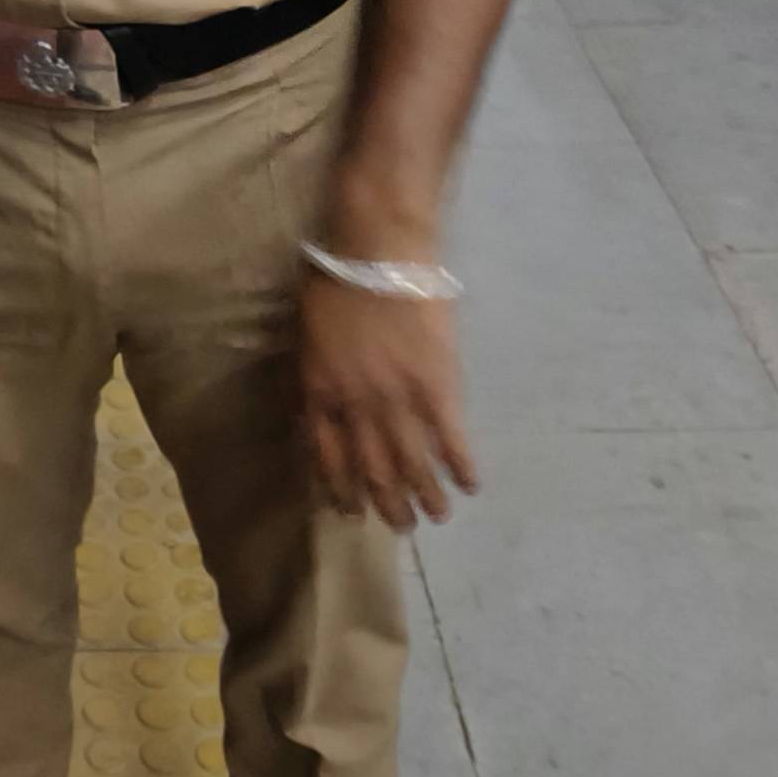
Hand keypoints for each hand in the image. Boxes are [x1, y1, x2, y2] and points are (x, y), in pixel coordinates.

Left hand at [299, 274, 477, 529]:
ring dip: (426, 497)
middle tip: (400, 526)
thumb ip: (316, 376)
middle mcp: (358, 407)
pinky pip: (450, 439)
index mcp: (321, 392)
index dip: (340, 490)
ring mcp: (399, 400)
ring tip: (436, 517)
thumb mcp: (308, 334)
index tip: (351, 513)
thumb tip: (318, 408)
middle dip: (387, 504)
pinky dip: (460, 467)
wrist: (378, 250)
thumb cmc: (336, 281)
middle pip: (373, 470)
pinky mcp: (438, 387)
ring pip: (413, 465)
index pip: (328, 457)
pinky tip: (469, 486)